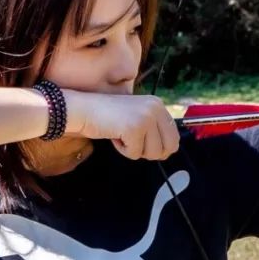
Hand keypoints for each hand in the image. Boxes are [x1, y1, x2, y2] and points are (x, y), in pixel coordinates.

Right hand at [63, 91, 180, 160]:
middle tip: (134, 144)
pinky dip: (123, 150)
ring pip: (152, 153)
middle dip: (150, 152)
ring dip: (134, 150)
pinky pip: (135, 154)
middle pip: (168, 148)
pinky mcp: (134, 128)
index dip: (161, 148)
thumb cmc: (108, 117)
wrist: (84, 109)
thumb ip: (153, 128)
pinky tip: (115, 136)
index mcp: (158, 105)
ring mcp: (146, 118)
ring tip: (122, 135)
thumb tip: (168, 151)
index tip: (146, 146)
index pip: (174, 136)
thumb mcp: (137, 117)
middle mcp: (156, 109)